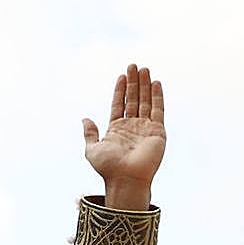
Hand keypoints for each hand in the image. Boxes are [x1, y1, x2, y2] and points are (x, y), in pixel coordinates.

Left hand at [83, 64, 165, 208]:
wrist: (125, 178)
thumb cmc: (108, 168)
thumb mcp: (92, 149)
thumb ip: (90, 133)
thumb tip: (85, 119)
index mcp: (116, 130)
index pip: (119, 104)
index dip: (120, 90)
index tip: (121, 75)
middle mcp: (132, 127)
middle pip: (133, 99)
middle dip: (133, 83)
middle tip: (133, 65)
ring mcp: (145, 128)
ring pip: (146, 101)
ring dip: (145, 85)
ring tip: (144, 69)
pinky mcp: (158, 131)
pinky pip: (158, 110)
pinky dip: (157, 96)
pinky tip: (155, 82)